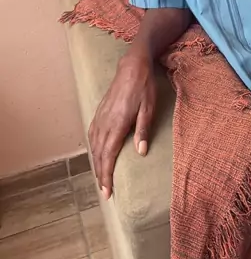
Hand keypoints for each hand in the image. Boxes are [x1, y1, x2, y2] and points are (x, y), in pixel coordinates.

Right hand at [88, 51, 156, 199]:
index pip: (109, 156)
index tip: (107, 191)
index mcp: (118, 124)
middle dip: (101, 174)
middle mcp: (105, 122)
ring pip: (94, 145)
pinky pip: (93, 133)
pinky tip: (96, 152)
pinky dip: (93, 148)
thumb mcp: (148, 108)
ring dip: (96, 162)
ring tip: (100, 177)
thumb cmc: (144, 87)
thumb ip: (143, 130)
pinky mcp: (100, 110)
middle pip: (99, 154)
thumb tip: (141, 152)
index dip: (107, 175)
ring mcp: (101, 116)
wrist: (132, 66)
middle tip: (104, 192)